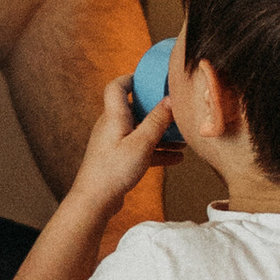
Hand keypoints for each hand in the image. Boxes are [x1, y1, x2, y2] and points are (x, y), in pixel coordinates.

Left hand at [67, 69, 173, 230]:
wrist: (95, 201)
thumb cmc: (114, 170)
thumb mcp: (142, 143)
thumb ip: (157, 121)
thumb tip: (171, 99)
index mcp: (114, 116)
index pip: (117, 86)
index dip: (132, 78)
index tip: (151, 78)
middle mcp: (112, 125)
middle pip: (135, 108)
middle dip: (157, 109)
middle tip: (176, 109)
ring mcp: (114, 142)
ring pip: (141, 131)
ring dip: (161, 133)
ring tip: (184, 139)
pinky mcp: (118, 158)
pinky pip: (141, 148)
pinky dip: (157, 150)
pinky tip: (177, 159)